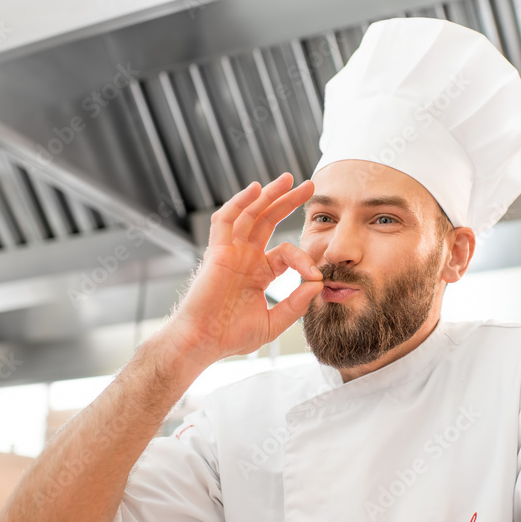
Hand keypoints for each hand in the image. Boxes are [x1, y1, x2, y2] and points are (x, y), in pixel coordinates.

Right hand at [161, 173, 323, 365]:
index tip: (316, 275)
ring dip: (269, 195)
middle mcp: (245, 258)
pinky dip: (240, 202)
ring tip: (289, 179)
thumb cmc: (231, 336)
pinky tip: (256, 188)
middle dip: (288, 202)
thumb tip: (318, 284)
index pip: (287, 253)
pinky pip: (226, 220)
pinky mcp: (217, 252)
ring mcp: (231, 252)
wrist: (203, 342)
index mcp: (259, 273)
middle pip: (269, 221)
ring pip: (250, 214)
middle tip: (309, 186)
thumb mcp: (273, 322)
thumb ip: (296, 304)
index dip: (304, 259)